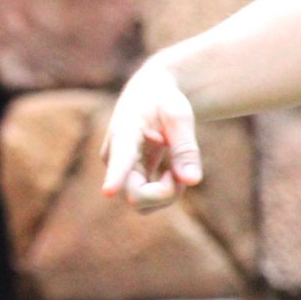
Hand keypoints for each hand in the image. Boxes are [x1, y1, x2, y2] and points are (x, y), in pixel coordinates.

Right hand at [100, 62, 202, 211]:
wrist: (147, 95)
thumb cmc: (163, 101)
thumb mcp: (179, 115)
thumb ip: (185, 148)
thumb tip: (192, 181)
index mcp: (124, 133)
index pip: (120, 158)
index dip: (115, 177)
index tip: (108, 191)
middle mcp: (114, 158)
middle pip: (135, 195)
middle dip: (166, 192)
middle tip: (183, 171)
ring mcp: (118, 172)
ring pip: (141, 204)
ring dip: (167, 194)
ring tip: (177, 166)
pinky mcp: (126, 180)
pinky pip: (146, 202)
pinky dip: (166, 191)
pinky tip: (171, 170)